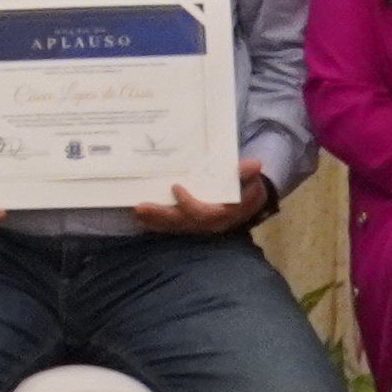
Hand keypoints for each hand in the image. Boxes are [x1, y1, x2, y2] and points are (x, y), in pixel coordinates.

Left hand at [129, 163, 273, 235]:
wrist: (247, 203)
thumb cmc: (246, 189)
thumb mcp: (250, 180)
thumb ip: (247, 174)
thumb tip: (255, 165)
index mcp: (225, 214)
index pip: (205, 214)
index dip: (189, 204)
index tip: (175, 187)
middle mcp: (209, 224)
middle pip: (183, 222)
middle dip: (162, 215)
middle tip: (141, 206)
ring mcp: (198, 226)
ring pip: (174, 226)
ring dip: (154, 219)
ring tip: (137, 210)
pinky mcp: (189, 224)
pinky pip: (171, 226)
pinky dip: (155, 222)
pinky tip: (140, 216)